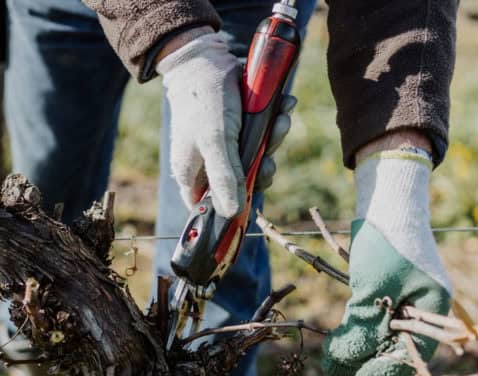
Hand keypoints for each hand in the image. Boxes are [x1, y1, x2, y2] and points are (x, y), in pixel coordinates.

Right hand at [157, 31, 294, 216]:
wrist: (208, 59)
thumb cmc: (205, 101)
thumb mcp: (215, 141)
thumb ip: (225, 177)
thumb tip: (232, 213)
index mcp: (192, 175)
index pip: (211, 209)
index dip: (233, 208)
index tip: (254, 198)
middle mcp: (208, 166)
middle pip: (242, 184)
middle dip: (262, 166)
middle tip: (270, 154)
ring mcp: (225, 149)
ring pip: (257, 158)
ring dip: (275, 138)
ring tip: (282, 118)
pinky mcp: (240, 131)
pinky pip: (263, 136)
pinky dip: (276, 122)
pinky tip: (284, 106)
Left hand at [322, 146, 452, 375]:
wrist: (386, 203)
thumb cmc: (386, 242)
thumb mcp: (372, 288)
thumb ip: (362, 326)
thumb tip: (343, 362)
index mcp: (435, 309)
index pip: (415, 354)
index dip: (387, 372)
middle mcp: (424, 309)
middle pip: (398, 350)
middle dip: (368, 363)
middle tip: (339, 374)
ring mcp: (405, 301)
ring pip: (382, 338)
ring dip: (358, 350)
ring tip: (332, 362)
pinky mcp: (387, 294)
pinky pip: (374, 323)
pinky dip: (356, 333)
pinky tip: (336, 344)